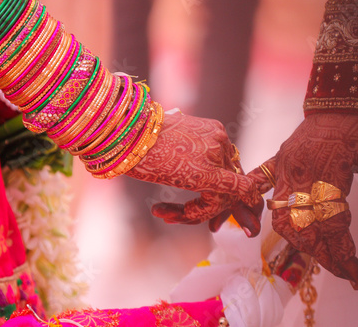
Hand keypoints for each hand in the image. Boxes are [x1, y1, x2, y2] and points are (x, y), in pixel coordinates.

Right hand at [127, 111, 262, 236]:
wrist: (123, 133)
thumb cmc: (134, 141)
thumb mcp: (168, 149)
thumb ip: (190, 163)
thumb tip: (200, 191)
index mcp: (213, 131)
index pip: (232, 165)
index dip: (233, 191)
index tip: (221, 210)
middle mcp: (220, 140)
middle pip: (234, 183)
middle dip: (222, 209)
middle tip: (214, 227)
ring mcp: (217, 154)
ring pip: (224, 197)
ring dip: (197, 214)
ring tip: (168, 215)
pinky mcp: (209, 172)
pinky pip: (216, 202)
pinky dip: (194, 214)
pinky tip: (164, 212)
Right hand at [248, 113, 357, 288]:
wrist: (351, 85)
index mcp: (329, 163)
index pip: (331, 221)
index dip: (344, 253)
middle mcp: (301, 166)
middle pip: (302, 225)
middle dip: (323, 255)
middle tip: (347, 272)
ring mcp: (286, 162)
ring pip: (280, 214)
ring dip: (298, 241)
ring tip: (320, 255)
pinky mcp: (281, 158)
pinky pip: (257, 182)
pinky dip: (247, 204)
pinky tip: (236, 223)